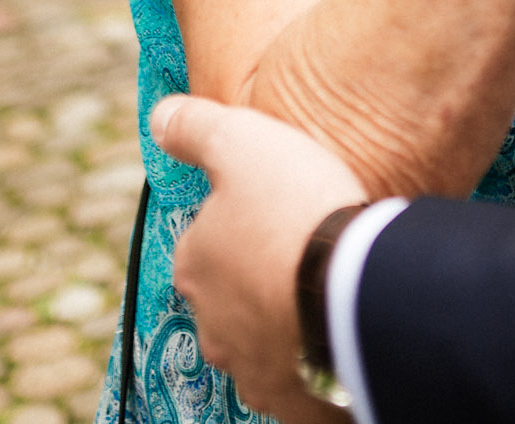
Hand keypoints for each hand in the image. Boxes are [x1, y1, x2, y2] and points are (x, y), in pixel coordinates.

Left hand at [151, 94, 368, 421]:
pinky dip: (312, 369)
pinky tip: (337, 345)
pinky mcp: (295, 402)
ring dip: (283, 327)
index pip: (203, 244)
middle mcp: (212, 325)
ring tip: (325, 302)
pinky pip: (299, 386)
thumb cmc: (295, 210)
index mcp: (194, 266)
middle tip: (304, 258)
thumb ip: (195, 128)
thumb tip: (158, 119)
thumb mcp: (241, 140)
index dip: (239, 225)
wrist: (356, 291)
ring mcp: (252, 369)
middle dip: (258, 283)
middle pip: (229, 300)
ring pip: (261, 345)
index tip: (277, 215)